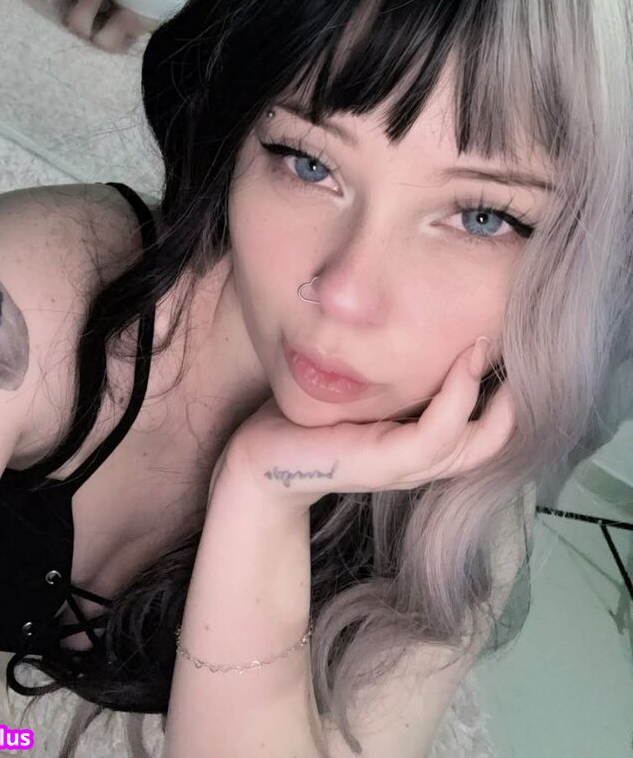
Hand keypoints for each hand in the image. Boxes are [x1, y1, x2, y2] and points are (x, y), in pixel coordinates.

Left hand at [219, 339, 514, 510]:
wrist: (260, 459)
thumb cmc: (308, 416)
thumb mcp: (361, 385)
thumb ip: (391, 365)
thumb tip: (409, 312)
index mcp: (422, 443)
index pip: (488, 423)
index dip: (509, 387)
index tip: (509, 336)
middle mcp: (424, 460)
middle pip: (499, 435)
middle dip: (517, 390)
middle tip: (517, 336)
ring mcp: (409, 466)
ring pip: (482, 437)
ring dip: (491, 387)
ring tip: (490, 338)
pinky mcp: (387, 464)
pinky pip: (440, 432)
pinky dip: (458, 395)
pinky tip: (462, 359)